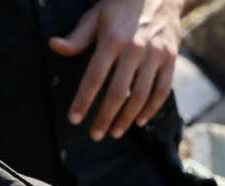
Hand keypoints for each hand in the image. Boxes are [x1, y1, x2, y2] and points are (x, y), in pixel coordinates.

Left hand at [49, 0, 181, 139]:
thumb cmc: (121, 6)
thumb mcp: (96, 16)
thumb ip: (77, 37)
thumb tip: (54, 47)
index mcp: (113, 40)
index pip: (95, 77)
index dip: (83, 100)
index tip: (74, 118)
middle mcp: (135, 50)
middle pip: (119, 93)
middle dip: (105, 117)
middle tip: (95, 134)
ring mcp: (156, 56)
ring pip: (141, 96)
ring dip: (127, 118)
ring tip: (115, 132)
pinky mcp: (170, 60)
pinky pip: (162, 91)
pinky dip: (151, 109)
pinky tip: (140, 120)